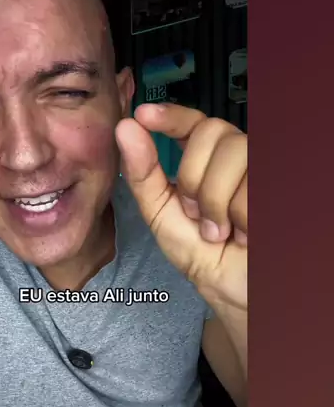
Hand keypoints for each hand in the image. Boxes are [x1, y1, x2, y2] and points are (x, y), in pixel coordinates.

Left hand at [115, 103, 246, 312]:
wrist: (237, 292)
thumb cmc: (203, 256)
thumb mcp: (162, 215)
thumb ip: (143, 173)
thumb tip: (125, 128)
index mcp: (207, 159)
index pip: (193, 121)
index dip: (171, 113)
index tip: (144, 115)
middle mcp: (237, 156)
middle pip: (211, 132)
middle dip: (193, 177)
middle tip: (197, 215)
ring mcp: (262, 169)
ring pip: (235, 153)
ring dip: (217, 203)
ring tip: (223, 230)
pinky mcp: (281, 188)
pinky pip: (252, 184)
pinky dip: (241, 218)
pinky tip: (245, 234)